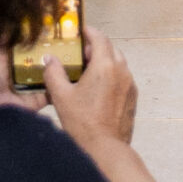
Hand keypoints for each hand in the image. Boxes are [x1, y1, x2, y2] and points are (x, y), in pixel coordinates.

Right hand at [42, 24, 137, 146]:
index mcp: (105, 66)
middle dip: (97, 47)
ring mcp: (130, 85)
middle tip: (80, 54)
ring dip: (105, 62)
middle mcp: (121, 71)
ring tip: (88, 72)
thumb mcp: (61, 96)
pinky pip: (123, 78)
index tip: (80, 32)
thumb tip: (49, 59)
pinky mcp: (133, 98)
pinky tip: (99, 90)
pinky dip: (112, 76)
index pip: (100, 38)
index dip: (89, 32)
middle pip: (111, 49)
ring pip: (119, 64)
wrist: (105, 149)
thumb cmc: (82, 121)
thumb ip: (54, 73)